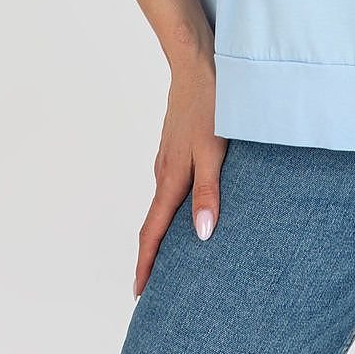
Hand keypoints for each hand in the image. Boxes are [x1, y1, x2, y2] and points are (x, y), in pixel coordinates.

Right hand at [133, 50, 227, 299]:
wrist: (198, 60)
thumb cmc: (209, 102)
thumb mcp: (215, 149)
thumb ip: (209, 192)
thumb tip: (203, 235)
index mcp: (172, 177)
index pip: (154, 231)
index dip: (146, 263)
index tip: (139, 292)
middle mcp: (165, 169)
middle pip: (155, 220)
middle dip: (153, 252)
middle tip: (156, 281)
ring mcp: (169, 154)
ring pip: (164, 199)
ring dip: (165, 227)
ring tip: (174, 250)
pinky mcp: (177, 142)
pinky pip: (172, 181)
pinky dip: (175, 201)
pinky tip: (189, 201)